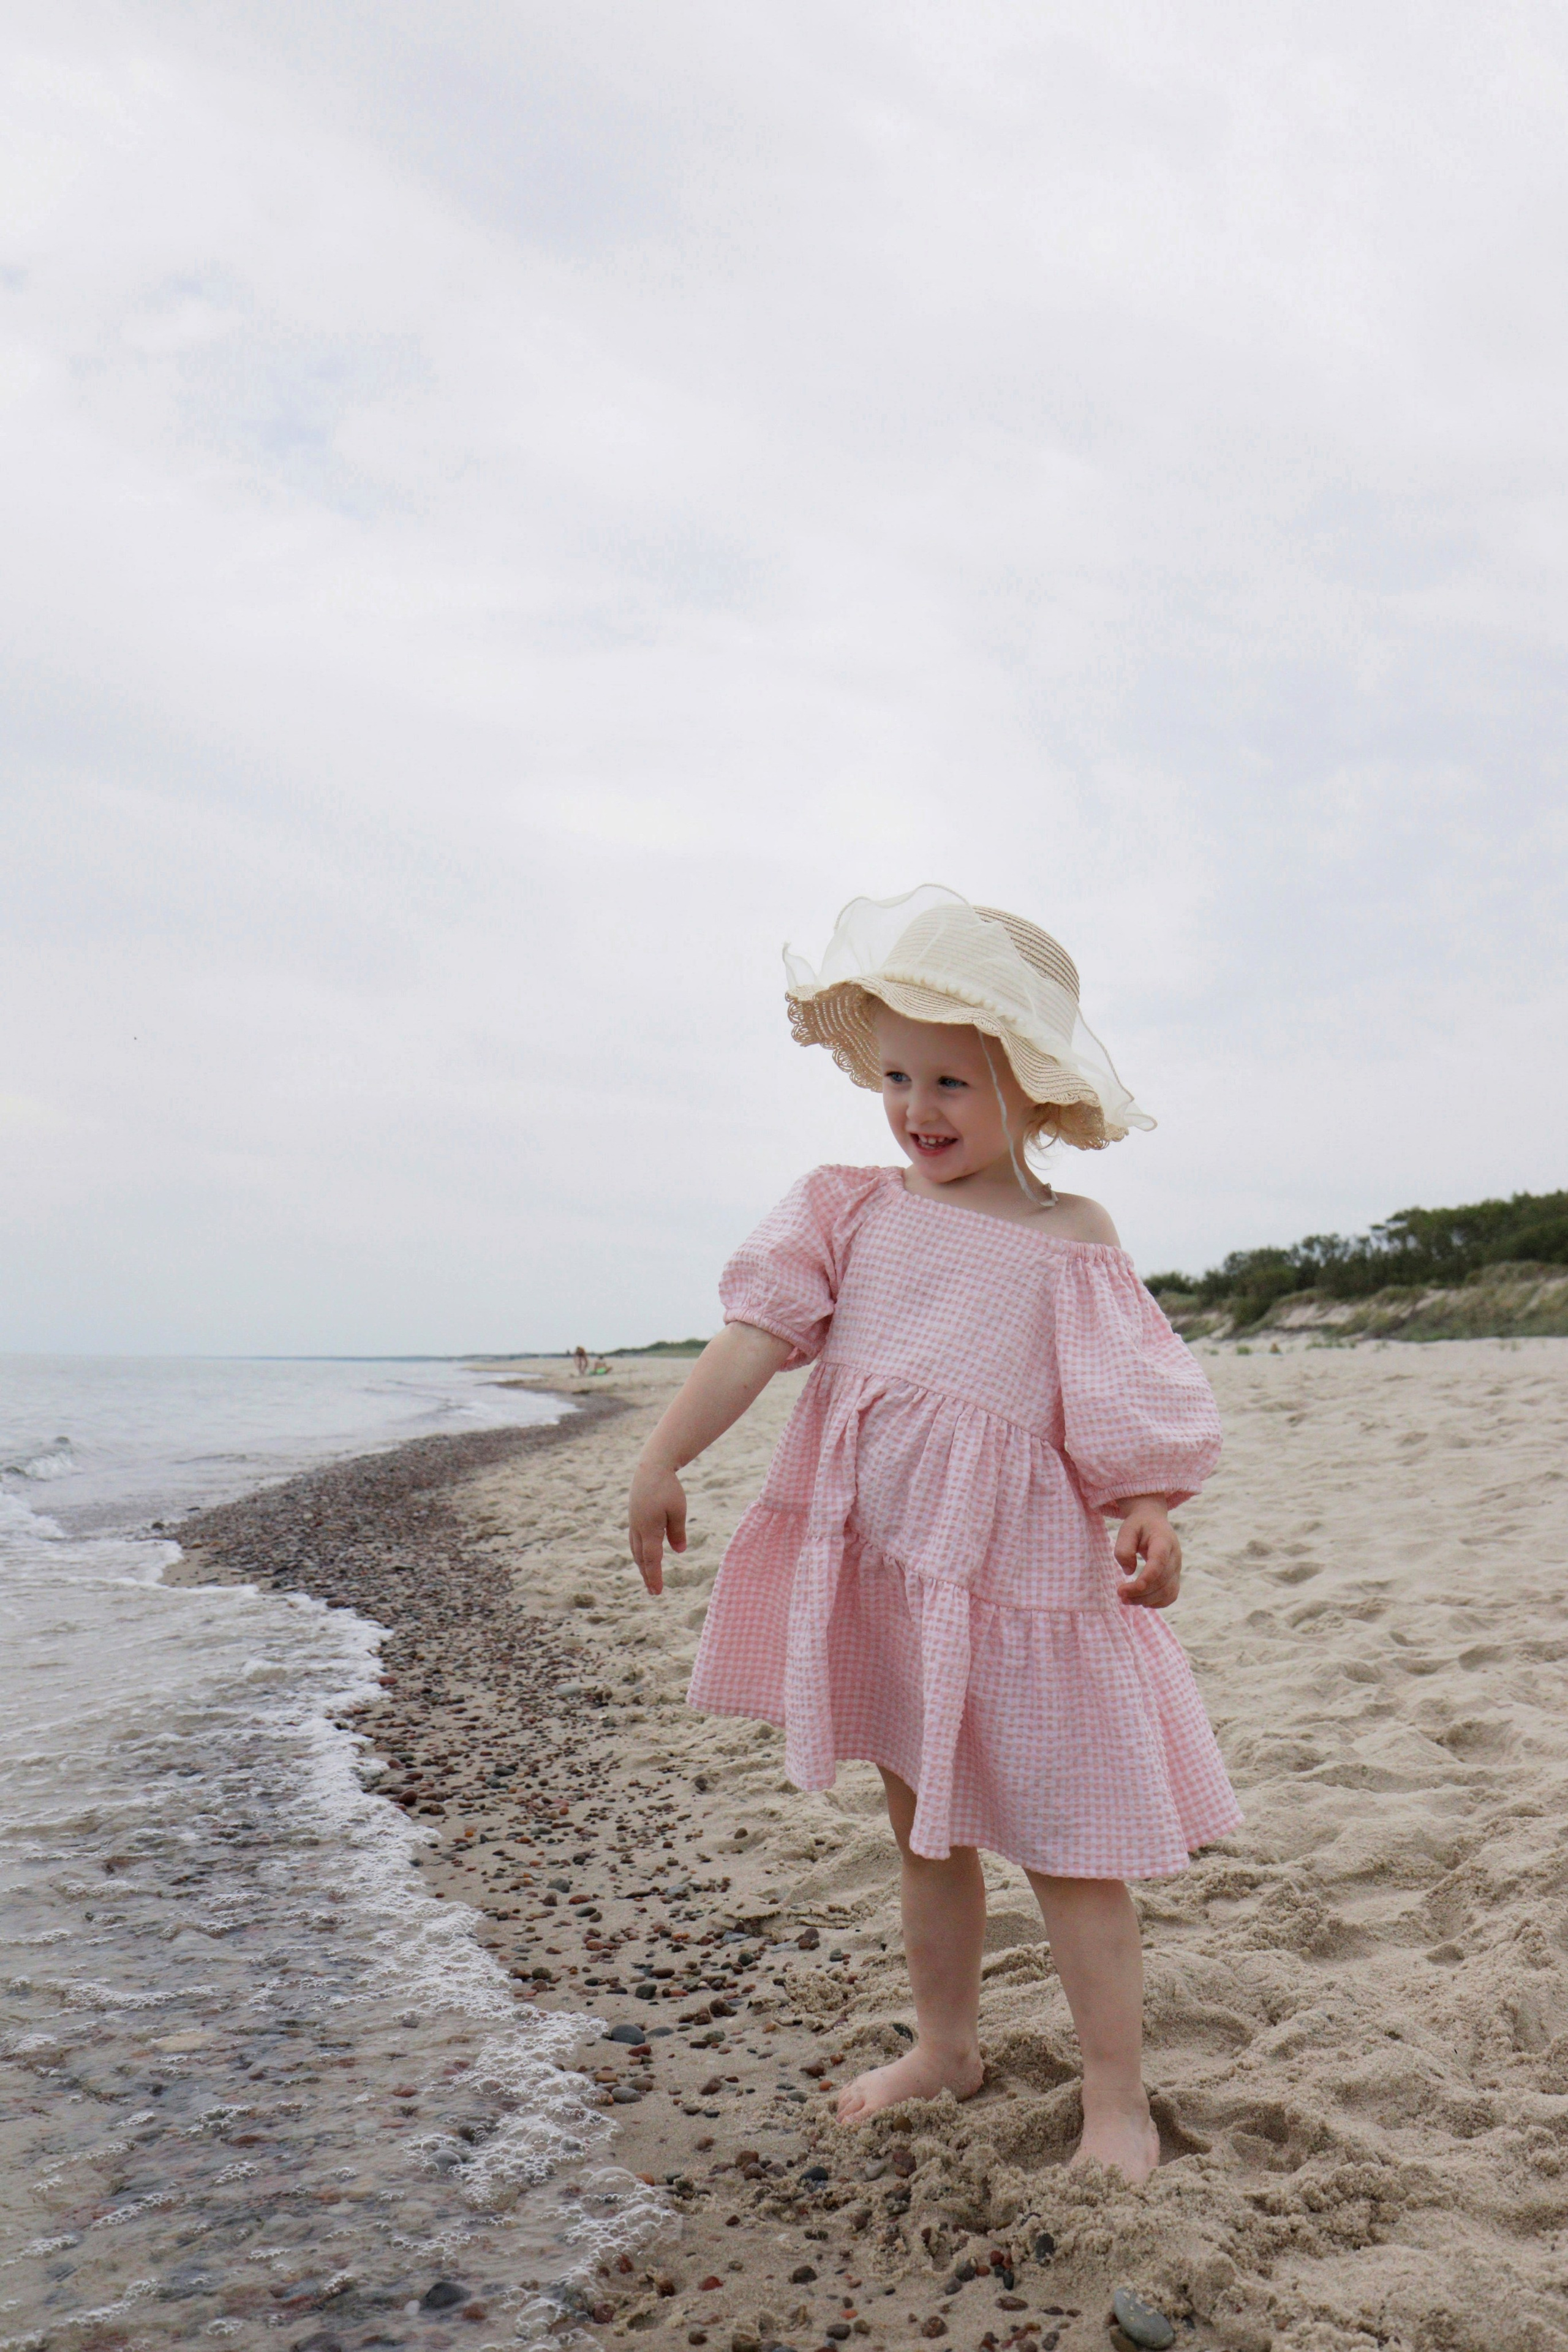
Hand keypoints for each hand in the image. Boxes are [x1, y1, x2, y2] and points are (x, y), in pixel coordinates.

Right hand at [628, 1457, 686, 1595]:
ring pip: (636, 1550)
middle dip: (647, 1575)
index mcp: (649, 1529)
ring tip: (648, 1576)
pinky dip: (639, 1552)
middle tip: (653, 1591)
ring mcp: (634, 1523)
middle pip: (641, 1558)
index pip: (652, 1559)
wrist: (651, 1467)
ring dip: (642, 1565)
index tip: (657, 1591)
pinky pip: (635, 1540)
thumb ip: (678, 1532)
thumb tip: (679, 1551)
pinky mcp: (634, 1517)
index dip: (655, 1576)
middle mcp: (638, 1529)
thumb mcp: (678, 1511)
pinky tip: (644, 1554)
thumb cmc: (668, 1488)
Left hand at [1113, 1496, 1180, 1608]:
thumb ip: (1124, 1548)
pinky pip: (1171, 1595)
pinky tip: (1141, 1602)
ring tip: (1125, 1600)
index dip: (1148, 1576)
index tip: (1130, 1587)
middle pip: (1161, 1580)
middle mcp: (1175, 1556)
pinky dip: (1157, 1603)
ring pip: (1167, 1591)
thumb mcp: (1127, 1529)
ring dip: (1146, 1600)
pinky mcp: (1175, 1577)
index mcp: (1164, 1540)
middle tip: (1120, 1594)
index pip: (1159, 1561)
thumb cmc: (1139, 1525)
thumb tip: (1129, 1571)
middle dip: (1140, 1592)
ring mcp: (1177, 1568)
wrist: (1153, 1521)